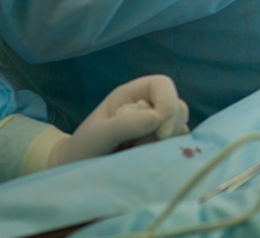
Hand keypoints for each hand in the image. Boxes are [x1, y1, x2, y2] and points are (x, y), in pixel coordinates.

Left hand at [50, 75, 188, 166]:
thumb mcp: (98, 135)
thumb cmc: (84, 149)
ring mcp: (158, 128)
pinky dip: (168, 156)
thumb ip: (124, 124)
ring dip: (166, 145)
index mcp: (133, 94)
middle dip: (167, 129)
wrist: (78, 175)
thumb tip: (157, 118)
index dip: (167, 104)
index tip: (159, 132)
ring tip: (137, 156)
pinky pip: (178, 148)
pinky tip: (147, 163)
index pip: (162, 85)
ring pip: (181, 129)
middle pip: (177, 108)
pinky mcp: (162, 148)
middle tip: (140, 148)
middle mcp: (149, 107)